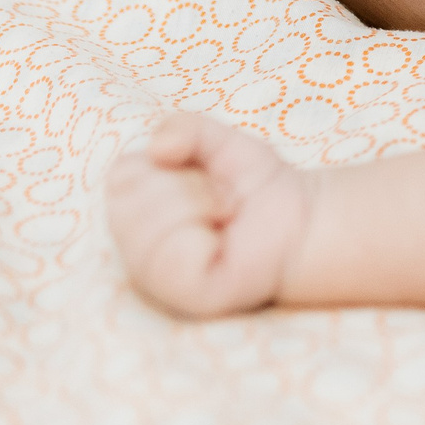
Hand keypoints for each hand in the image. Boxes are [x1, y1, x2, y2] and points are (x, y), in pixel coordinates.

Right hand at [108, 113, 311, 318]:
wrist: (302, 219)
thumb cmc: (253, 184)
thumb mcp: (219, 142)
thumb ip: (185, 128)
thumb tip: (157, 148)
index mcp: (132, 209)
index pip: (122, 174)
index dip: (169, 165)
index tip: (203, 175)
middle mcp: (133, 246)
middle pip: (132, 200)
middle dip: (190, 186)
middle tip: (221, 199)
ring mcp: (153, 277)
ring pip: (150, 228)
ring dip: (202, 208)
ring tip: (224, 218)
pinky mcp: (179, 296)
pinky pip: (171, 260)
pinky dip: (204, 241)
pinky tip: (222, 245)